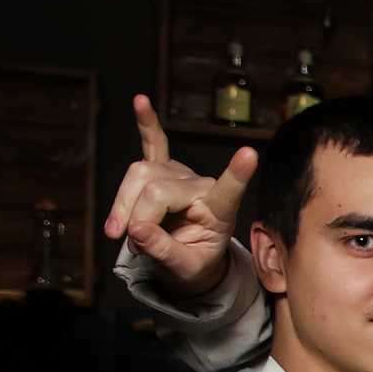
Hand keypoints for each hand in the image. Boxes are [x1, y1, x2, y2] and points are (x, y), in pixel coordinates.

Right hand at [104, 96, 255, 299]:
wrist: (189, 258)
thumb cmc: (193, 263)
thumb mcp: (185, 270)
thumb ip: (164, 252)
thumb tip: (137, 230)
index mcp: (219, 211)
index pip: (230, 192)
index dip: (238, 174)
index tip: (250, 154)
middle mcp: (201, 185)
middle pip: (155, 189)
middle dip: (135, 218)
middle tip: (134, 246)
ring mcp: (180, 173)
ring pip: (140, 174)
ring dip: (122, 204)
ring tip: (122, 232)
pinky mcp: (162, 168)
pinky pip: (152, 143)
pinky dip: (145, 123)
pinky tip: (140, 102)